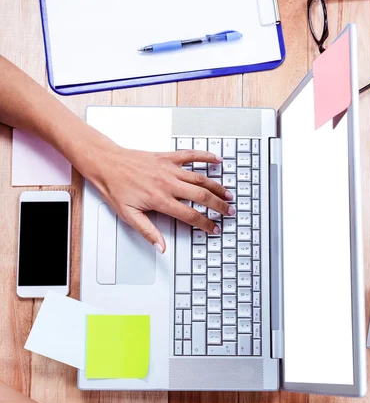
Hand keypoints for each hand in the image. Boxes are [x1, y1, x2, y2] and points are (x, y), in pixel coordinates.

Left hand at [79, 139, 233, 252]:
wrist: (106, 164)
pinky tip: (216, 160)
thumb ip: (148, 231)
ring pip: (200, 178)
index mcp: (160, 200)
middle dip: (218, 205)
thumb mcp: (128, 216)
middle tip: (229, 212)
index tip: (214, 228)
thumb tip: (160, 247)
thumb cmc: (115, 188)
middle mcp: (167, 183)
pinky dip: (205, 157)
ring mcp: (169, 169)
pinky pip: (190, 155)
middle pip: (201, 196)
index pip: (190, 215)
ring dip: (217, 186)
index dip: (205, 224)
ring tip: (228, 194)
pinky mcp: (167, 157)